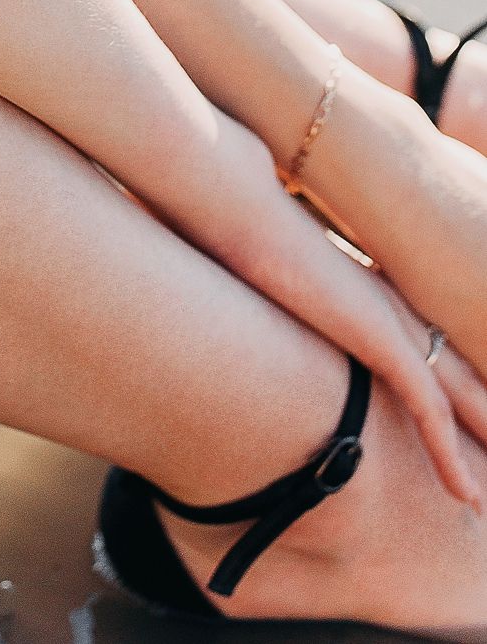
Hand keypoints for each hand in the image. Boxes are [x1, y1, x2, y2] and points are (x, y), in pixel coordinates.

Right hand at [196, 115, 486, 507]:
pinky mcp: (376, 334)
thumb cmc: (222, 207)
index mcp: (360, 279)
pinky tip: (466, 494)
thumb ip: (254, 269)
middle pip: (455, 369)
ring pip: (458, 396)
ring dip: (482, 444)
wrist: (227, 184)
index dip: (450, 376)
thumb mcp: (247, 247)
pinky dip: (450, 454)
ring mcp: (385, 316)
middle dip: (481, 411)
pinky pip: (429, 409)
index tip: (467, 408)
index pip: (421, 338)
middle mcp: (385, 300)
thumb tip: (218, 273)